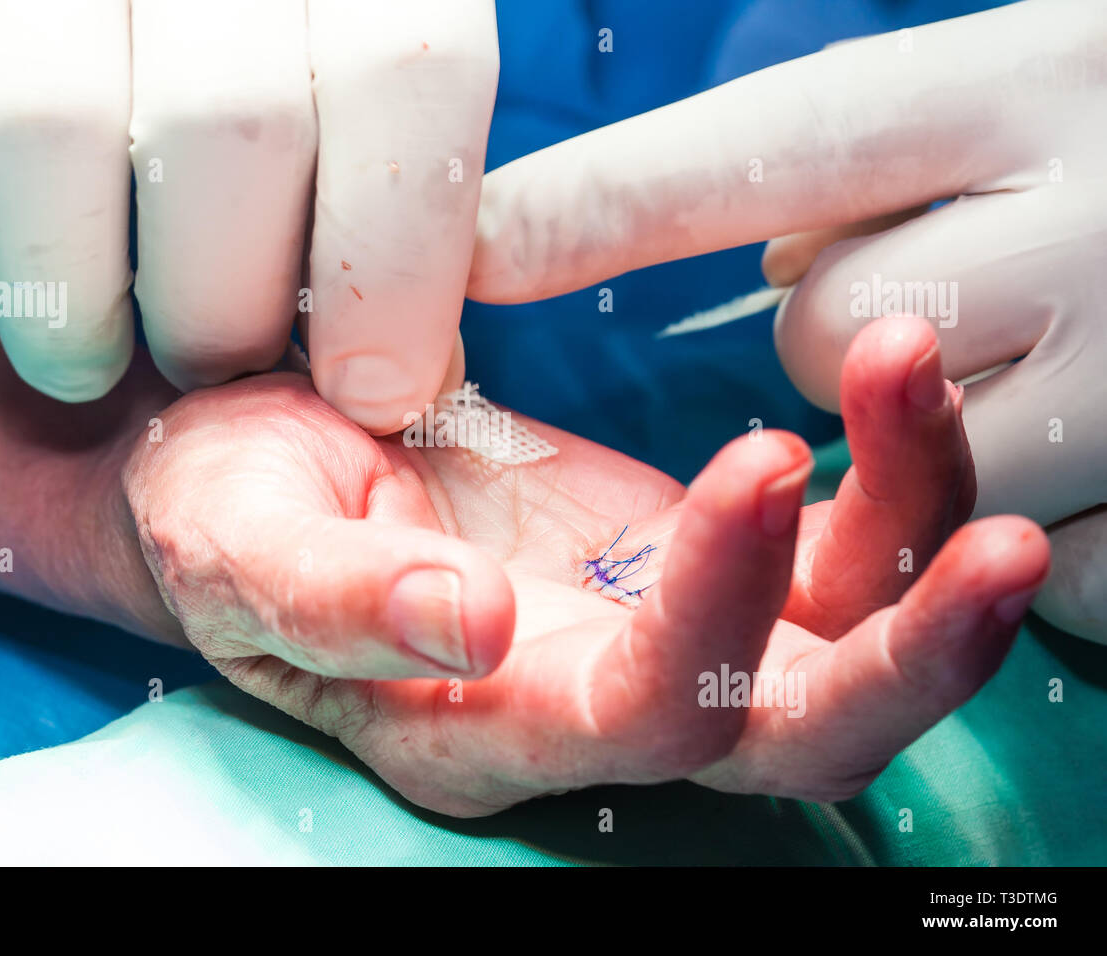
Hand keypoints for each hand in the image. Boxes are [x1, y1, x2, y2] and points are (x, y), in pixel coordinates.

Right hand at [0, 0, 495, 431]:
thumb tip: (396, 366)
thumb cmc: (275, 71)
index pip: (399, 80)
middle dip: (225, 312)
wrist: (132, 3)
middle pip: (226, 129)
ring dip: (74, 308)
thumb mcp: (372, 105)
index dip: (393, 266)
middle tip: (216, 363)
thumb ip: (406, 203)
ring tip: (88, 356)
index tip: (373, 390)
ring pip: (49, 130)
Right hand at [120, 315, 1048, 814]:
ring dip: (916, 528)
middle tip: (1004, 545)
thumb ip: (341, 605)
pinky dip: (883, 474)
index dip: (715, 617)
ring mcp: (657, 629)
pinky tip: (884, 384)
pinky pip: (826, 544)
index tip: (754, 458)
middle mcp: (593, 706)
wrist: (257, 459)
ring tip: (913, 371)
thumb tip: (474, 626)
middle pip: (791, 740)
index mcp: (481, 730)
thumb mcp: (238, 547)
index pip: (641, 719)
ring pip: (838, 640)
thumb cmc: (224, 508)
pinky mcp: (688, 553)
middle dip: (908, 662)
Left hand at [466, 0, 1104, 639]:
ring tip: (1023, 365)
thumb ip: (841, 148)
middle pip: (833, 334)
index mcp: (1036, 83)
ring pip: (908, 469)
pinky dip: (1013, 529)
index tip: (479, 241)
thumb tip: (669, 231)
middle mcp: (1101, 231)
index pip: (772, 146)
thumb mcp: (1009, 85)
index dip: (611, 201)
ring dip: (920, 440)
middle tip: (942, 278)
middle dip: (846, 327)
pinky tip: (1088, 453)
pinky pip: (1020, 561)